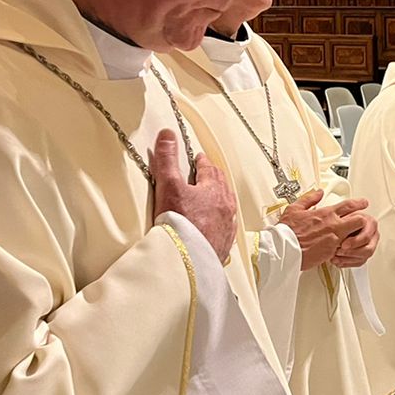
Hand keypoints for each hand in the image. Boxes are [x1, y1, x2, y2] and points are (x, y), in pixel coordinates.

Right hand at [152, 130, 237, 263]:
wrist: (189, 259)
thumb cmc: (181, 224)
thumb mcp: (169, 186)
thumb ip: (167, 159)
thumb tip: (168, 135)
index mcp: (214, 189)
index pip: (209, 169)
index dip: (202, 162)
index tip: (198, 158)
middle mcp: (225, 206)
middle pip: (221, 186)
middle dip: (212, 177)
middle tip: (205, 173)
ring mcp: (227, 225)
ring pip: (226, 205)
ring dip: (219, 198)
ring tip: (211, 196)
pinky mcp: (224, 242)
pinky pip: (226, 225)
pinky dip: (220, 219)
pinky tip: (215, 223)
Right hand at [278, 189, 366, 270]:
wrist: (285, 249)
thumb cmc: (288, 231)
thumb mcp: (295, 208)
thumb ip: (309, 199)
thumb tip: (318, 192)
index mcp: (326, 214)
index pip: (348, 205)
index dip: (359, 203)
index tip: (363, 203)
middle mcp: (333, 226)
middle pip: (358, 220)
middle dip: (361, 219)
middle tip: (363, 219)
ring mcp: (334, 240)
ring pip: (354, 236)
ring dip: (354, 234)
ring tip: (352, 235)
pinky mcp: (331, 252)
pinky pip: (344, 248)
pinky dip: (344, 246)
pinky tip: (341, 246)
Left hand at [330, 200, 378, 268]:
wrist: (332, 229)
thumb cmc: (339, 219)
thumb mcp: (344, 214)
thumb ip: (351, 213)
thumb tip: (360, 207)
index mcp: (370, 223)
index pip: (366, 236)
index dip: (355, 241)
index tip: (343, 244)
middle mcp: (372, 235)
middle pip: (368, 249)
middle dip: (352, 251)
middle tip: (339, 251)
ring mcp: (369, 246)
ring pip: (363, 257)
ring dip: (348, 258)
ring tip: (336, 256)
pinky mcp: (363, 255)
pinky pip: (359, 262)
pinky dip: (347, 263)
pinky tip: (337, 260)